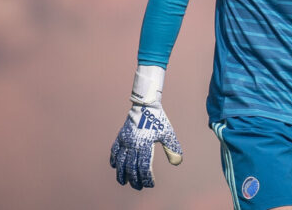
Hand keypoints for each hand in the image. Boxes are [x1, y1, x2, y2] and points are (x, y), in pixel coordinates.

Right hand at [110, 65, 182, 188]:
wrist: (146, 104)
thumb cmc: (158, 119)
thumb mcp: (168, 133)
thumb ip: (172, 148)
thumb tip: (177, 163)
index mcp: (145, 145)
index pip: (144, 167)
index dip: (147, 178)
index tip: (150, 184)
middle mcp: (133, 144)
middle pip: (131, 168)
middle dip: (134, 180)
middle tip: (138, 187)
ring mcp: (125, 140)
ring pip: (120, 161)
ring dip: (121, 173)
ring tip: (123, 182)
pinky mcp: (121, 136)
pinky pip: (115, 150)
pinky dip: (114, 159)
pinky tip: (114, 166)